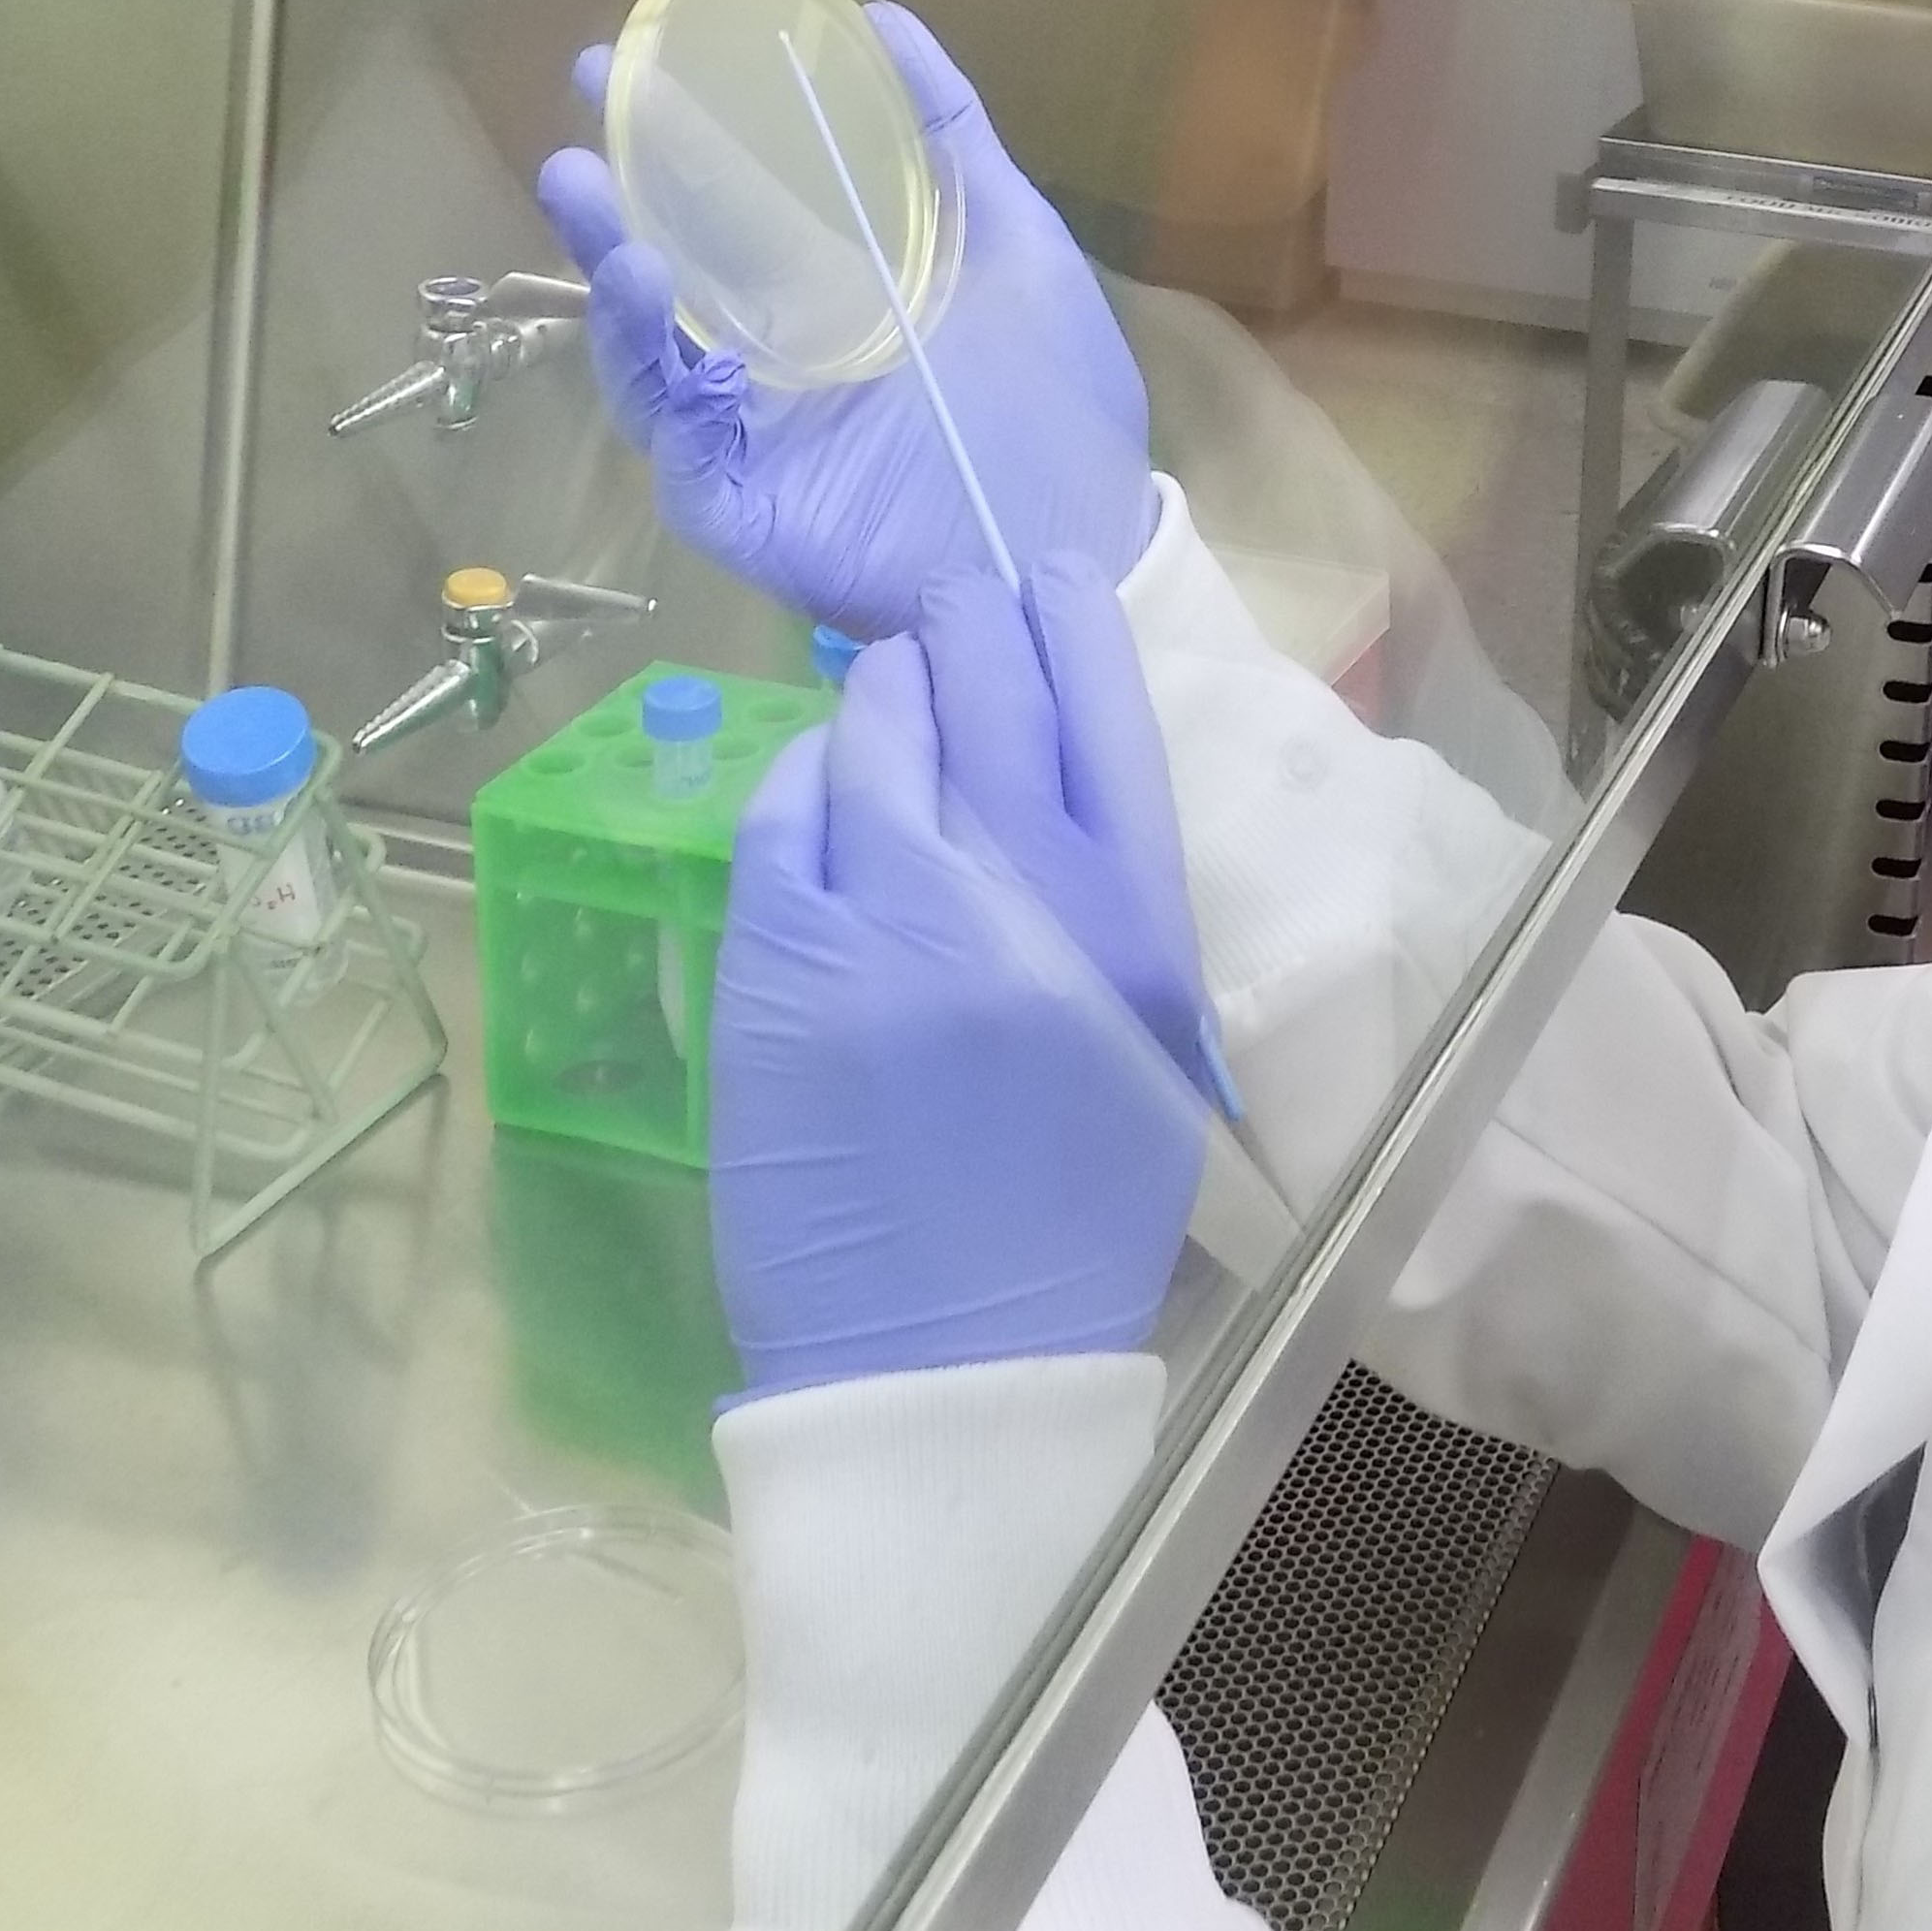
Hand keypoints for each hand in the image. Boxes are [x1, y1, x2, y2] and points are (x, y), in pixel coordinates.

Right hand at [540, 4, 1154, 641]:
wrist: (1087, 538)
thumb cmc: (1060, 403)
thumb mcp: (1017, 247)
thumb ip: (953, 140)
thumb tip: (883, 20)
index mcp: (824, 295)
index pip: (726, 205)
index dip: (676, 133)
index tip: (636, 55)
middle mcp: (767, 359)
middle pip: (668, 267)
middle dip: (614, 183)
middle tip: (589, 97)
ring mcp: (745, 431)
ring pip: (648, 347)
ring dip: (611, 269)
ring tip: (593, 196)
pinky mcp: (735, 500)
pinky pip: (674, 431)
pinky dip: (651, 363)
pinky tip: (650, 290)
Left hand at [712, 622, 1206, 1400]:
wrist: (948, 1354)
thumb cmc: (1073, 1216)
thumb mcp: (1152, 1041)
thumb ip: (1115, 902)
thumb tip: (1059, 777)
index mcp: (1131, 918)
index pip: (1103, 706)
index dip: (1070, 618)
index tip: (1045, 576)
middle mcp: (1015, 888)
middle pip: (987, 683)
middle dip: (969, 621)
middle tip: (957, 606)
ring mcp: (885, 912)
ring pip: (877, 728)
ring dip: (886, 693)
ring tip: (891, 693)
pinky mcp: (778, 952)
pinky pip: (784, 808)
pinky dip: (804, 778)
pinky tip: (819, 788)